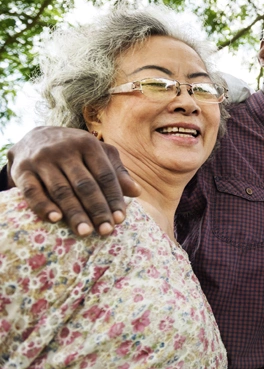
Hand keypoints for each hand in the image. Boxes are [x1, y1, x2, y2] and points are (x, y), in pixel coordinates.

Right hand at [7, 126, 140, 235]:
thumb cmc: (74, 150)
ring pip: (61, 190)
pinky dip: (43, 206)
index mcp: (88, 144)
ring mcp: (42, 160)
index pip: (105, 175)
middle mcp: (65, 150)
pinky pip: (33, 191)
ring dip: (75, 213)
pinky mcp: (22, 170)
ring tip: (86, 232)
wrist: (33, 136)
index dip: (114, 198)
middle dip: (97, 209)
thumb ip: (116, 171)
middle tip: (106, 230)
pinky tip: (55, 219)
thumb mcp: (97, 153)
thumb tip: (137, 192)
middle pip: (85, 184)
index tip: (120, 219)